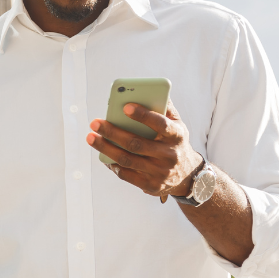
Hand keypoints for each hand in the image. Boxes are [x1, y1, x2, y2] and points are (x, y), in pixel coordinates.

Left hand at [86, 99, 202, 198]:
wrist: (187, 174)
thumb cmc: (175, 142)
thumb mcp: (178, 125)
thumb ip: (165, 108)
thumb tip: (149, 91)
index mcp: (177, 136)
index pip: (161, 124)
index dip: (143, 115)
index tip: (125, 106)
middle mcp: (169, 155)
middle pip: (136, 144)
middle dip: (112, 132)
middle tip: (94, 123)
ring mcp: (160, 172)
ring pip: (127, 160)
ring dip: (105, 148)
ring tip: (91, 137)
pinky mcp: (151, 185)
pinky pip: (126, 175)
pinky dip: (112, 164)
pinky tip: (103, 155)